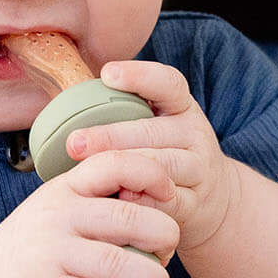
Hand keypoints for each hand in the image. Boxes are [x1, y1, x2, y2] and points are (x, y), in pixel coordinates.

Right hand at [0, 146, 183, 277]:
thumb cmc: (40, 246)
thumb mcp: (60, 207)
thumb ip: (101, 200)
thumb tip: (164, 207)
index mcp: (66, 188)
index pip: (114, 163)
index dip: (152, 174)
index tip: (170, 194)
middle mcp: (59, 216)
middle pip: (130, 219)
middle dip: (165, 238)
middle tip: (168, 256)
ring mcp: (52, 255)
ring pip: (122, 266)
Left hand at [62, 60, 238, 252]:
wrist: (214, 199)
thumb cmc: (166, 154)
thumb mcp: (158, 126)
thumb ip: (123, 115)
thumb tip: (63, 105)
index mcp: (181, 108)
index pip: (168, 83)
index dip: (139, 76)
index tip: (107, 74)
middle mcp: (194, 134)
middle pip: (152, 132)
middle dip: (109, 137)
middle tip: (73, 143)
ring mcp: (198, 169)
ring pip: (161, 167)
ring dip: (124, 170)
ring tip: (90, 174)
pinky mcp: (196, 203)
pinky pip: (168, 203)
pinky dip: (141, 203)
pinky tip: (116, 201)